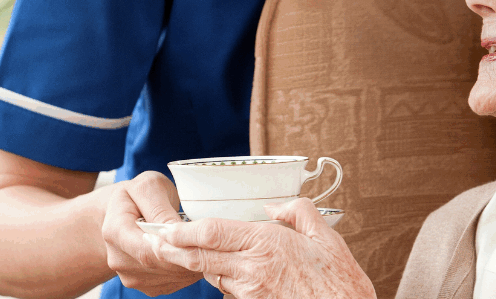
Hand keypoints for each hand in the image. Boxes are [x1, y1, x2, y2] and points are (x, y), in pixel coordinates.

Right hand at [101, 171, 202, 295]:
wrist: (125, 212)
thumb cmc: (138, 195)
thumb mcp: (148, 187)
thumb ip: (159, 208)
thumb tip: (174, 230)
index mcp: (114, 231)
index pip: (146, 250)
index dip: (174, 247)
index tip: (197, 237)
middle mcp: (118, 259)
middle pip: (159, 265)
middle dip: (188, 254)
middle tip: (211, 242)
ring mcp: (131, 276)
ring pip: (169, 276)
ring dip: (191, 263)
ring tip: (205, 244)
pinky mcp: (146, 285)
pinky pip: (173, 282)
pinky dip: (189, 271)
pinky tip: (196, 253)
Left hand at [147, 198, 376, 298]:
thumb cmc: (338, 280)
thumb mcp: (325, 235)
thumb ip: (297, 211)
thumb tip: (274, 205)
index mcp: (266, 244)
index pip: (213, 234)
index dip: (185, 230)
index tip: (168, 226)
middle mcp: (251, 269)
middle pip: (201, 257)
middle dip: (176, 248)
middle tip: (158, 240)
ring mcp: (250, 291)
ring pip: (212, 274)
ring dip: (197, 263)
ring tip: (183, 251)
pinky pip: (229, 289)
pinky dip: (222, 278)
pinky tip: (224, 271)